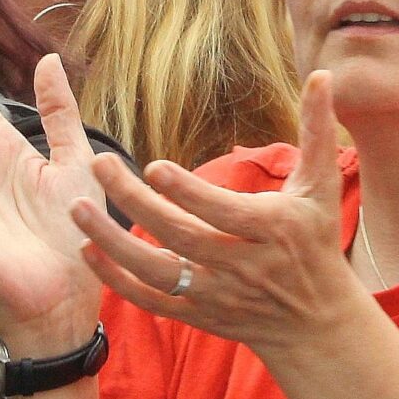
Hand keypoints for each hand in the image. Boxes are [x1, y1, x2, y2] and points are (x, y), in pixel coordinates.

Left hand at [71, 71, 359, 358]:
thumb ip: (318, 130)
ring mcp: (217, 294)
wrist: (315, 323)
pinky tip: (88, 250)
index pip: (222, 211)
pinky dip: (118, 281)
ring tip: (76, 210)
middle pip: (182, 236)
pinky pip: (152, 300)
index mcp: (272, 229)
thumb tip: (322, 75)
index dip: (188, 192)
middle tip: (99, 165)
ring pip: (159, 273)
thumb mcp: (321, 187)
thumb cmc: (316, 242)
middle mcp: (242, 266)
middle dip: (138, 203)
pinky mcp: (199, 315)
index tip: (152, 166)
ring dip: (114, 244)